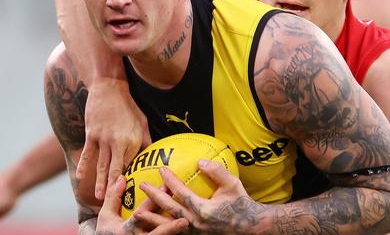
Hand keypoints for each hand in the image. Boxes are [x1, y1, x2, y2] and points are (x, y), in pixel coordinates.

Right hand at [77, 79, 152, 199]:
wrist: (109, 88)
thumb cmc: (128, 105)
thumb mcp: (142, 122)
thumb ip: (146, 140)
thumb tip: (152, 154)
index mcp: (134, 140)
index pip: (132, 164)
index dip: (130, 178)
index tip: (131, 192)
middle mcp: (119, 142)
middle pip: (116, 169)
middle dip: (114, 187)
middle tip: (113, 202)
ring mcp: (103, 139)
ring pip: (101, 166)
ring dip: (99, 182)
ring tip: (98, 197)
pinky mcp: (91, 134)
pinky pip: (87, 154)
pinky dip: (83, 167)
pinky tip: (79, 178)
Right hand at [97, 176, 187, 234]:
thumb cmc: (106, 232)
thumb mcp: (106, 215)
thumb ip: (113, 197)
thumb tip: (122, 177)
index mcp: (126, 229)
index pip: (141, 214)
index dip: (153, 202)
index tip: (166, 187)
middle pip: (156, 233)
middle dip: (170, 227)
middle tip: (185, 220)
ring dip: (174, 233)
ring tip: (187, 226)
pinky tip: (188, 232)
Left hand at [141, 160, 268, 233]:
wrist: (251, 227)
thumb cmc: (242, 204)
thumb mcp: (232, 184)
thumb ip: (216, 171)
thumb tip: (200, 162)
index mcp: (203, 209)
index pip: (181, 193)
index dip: (170, 181)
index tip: (161, 169)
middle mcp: (196, 223)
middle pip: (169, 209)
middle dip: (154, 197)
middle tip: (143, 186)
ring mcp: (195, 232)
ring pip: (168, 224)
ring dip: (153, 217)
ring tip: (138, 211)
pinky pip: (176, 231)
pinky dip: (164, 227)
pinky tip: (155, 223)